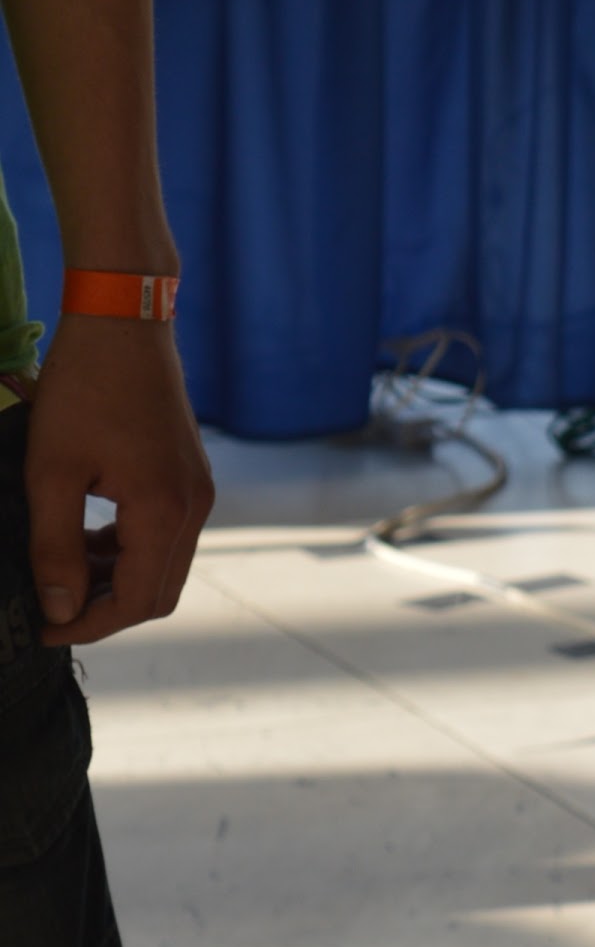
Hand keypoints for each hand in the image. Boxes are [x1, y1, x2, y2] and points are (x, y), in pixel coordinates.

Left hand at [27, 316, 213, 650]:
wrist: (123, 319)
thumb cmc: (85, 387)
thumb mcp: (52, 471)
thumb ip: (54, 548)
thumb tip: (60, 610)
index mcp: (165, 509)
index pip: (136, 601)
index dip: (88, 625)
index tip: (44, 627)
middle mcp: (195, 505)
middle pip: (159, 593)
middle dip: (106, 610)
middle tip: (53, 606)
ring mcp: (198, 488)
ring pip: (165, 566)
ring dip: (117, 579)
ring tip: (63, 569)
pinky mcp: (190, 474)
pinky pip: (168, 534)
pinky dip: (131, 550)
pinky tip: (89, 535)